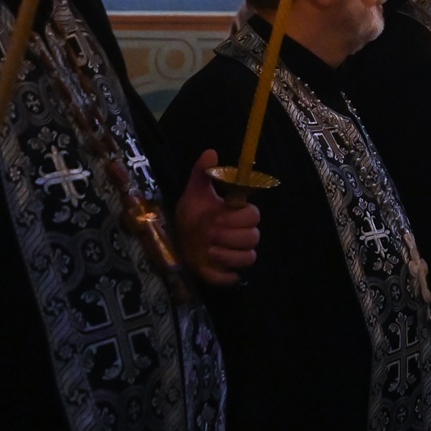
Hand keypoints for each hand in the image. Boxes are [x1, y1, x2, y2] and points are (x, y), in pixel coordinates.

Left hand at [176, 149, 258, 287]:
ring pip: (248, 257)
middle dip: (231, 236)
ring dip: (228, 255)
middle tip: (209, 233)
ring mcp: (234, 256)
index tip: (216, 215)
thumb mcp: (193, 194)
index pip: (254, 216)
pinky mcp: (224, 273)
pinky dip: (222, 274)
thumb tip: (211, 152)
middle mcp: (240, 236)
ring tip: (207, 249)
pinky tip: (206, 266)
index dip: (237, 217)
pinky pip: (234, 277)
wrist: (176, 242)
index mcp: (237, 216)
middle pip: (253, 238)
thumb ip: (203, 174)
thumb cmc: (189, 217)